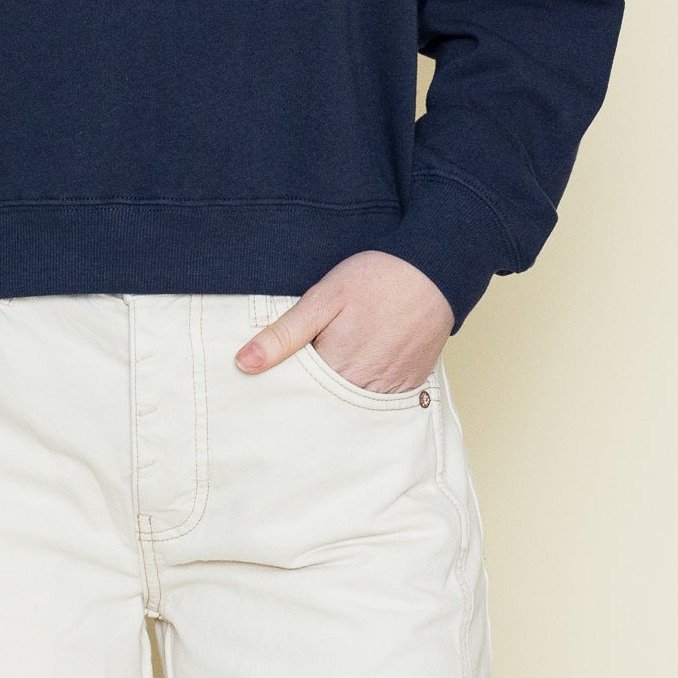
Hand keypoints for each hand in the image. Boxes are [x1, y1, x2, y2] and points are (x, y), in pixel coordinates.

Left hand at [233, 250, 454, 392]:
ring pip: (350, 407)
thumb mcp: (322, 298)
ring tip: (327, 371)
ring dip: (335, 395)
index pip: (296, 396)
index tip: (267, 382)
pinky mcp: (409, 384)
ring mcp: (390, 390)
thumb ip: (284, 334)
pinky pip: (379, 401)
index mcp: (336, 370)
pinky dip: (363, 391)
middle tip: (299, 373)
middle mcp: (363, 388)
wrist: (433, 271)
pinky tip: (357, 371)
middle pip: (324, 406)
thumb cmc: (376, 279)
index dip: (281, 387)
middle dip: (307, 397)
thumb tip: (244, 363)